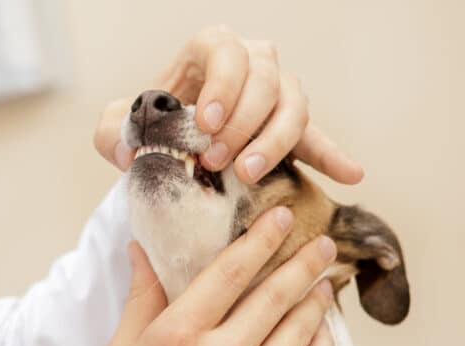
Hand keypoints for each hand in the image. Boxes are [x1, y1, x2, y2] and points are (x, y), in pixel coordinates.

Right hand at [86, 207, 336, 345]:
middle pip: (275, 292)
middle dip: (301, 260)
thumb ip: (141, 298)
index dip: (260, 239)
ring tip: (323, 278)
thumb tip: (140, 249)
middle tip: (319, 240)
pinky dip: (322, 340)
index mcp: (177, 335)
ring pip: (300, 325)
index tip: (280, 218)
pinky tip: (321, 327)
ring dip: (316, 296)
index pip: (230, 271)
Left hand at [93, 25, 363, 184]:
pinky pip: (318, 137)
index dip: (222, 85)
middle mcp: (250, 62)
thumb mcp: (118, 127)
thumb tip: (130, 149)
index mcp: (208, 50)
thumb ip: (114, 131)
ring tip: (249, 175)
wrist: (166, 148)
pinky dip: (333, 155)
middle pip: (265, 78)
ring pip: (293, 104)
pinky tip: (350, 174)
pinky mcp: (291, 127)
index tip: (206, 125)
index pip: (224, 51)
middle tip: (217, 162)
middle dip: (243, 123)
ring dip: (275, 141)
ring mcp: (275, 92)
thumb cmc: (145, 129)